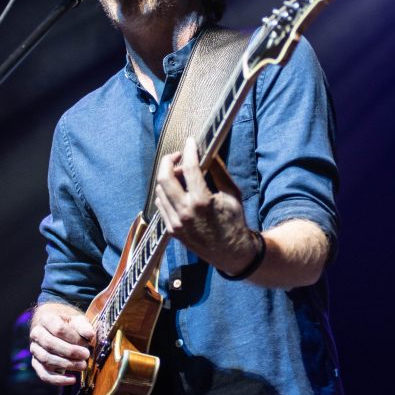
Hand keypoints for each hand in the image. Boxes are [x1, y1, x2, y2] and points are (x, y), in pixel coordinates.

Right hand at [30, 302, 95, 385]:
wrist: (56, 329)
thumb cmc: (69, 325)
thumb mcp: (78, 321)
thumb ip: (84, 326)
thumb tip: (90, 335)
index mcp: (46, 319)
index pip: (58, 329)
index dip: (74, 338)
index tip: (87, 342)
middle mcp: (36, 334)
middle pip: (50, 345)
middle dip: (70, 352)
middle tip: (86, 355)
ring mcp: (34, 349)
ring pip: (46, 360)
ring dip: (66, 365)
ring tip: (82, 366)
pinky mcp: (36, 363)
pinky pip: (44, 375)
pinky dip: (58, 380)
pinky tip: (72, 379)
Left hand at [154, 136, 256, 275]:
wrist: (231, 252)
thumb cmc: (234, 221)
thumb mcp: (232, 193)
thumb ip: (218, 171)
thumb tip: (208, 152)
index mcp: (201, 201)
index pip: (189, 168)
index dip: (189, 150)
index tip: (190, 141)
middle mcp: (185, 212)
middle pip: (164, 177)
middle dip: (168, 161)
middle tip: (178, 156)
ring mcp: (176, 222)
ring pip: (160, 191)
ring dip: (168, 177)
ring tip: (181, 174)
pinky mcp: (172, 230)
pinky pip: (161, 205)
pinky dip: (166, 193)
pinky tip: (177, 190)